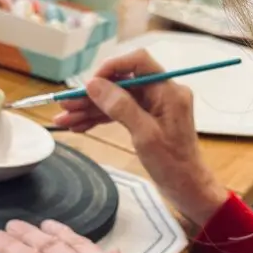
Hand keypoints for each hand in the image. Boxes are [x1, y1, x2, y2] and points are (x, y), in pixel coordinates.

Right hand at [54, 49, 227, 225]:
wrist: (188, 189)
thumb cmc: (173, 165)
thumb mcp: (145, 136)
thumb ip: (121, 107)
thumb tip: (95, 85)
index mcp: (168, 91)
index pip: (139, 62)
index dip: (112, 67)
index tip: (90, 83)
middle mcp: (162, 94)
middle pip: (121, 83)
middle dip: (93, 94)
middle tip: (66, 106)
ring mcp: (154, 107)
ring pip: (116, 99)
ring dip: (91, 108)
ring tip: (64, 119)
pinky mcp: (146, 120)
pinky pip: (119, 112)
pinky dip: (100, 118)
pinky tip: (79, 125)